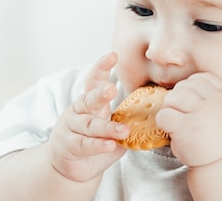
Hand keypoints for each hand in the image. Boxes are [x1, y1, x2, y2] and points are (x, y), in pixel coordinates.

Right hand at [47, 53, 129, 182]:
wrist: (68, 165)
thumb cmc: (92, 140)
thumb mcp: (109, 126)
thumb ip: (125, 120)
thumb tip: (154, 113)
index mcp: (89, 101)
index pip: (94, 81)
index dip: (102, 67)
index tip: (113, 56)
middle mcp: (78, 111)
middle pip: (88, 99)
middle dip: (100, 94)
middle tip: (111, 89)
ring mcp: (71, 128)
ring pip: (89, 125)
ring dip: (107, 128)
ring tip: (124, 130)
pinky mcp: (69, 146)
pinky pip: (85, 144)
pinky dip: (98, 145)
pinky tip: (110, 144)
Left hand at [156, 72, 221, 167]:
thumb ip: (218, 98)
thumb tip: (194, 86)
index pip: (204, 77)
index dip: (192, 84)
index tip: (190, 96)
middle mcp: (213, 102)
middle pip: (186, 85)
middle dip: (178, 96)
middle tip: (178, 109)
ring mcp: (199, 114)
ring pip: (174, 96)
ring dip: (169, 107)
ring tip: (174, 119)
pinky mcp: (185, 128)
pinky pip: (164, 115)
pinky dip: (162, 121)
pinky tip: (170, 129)